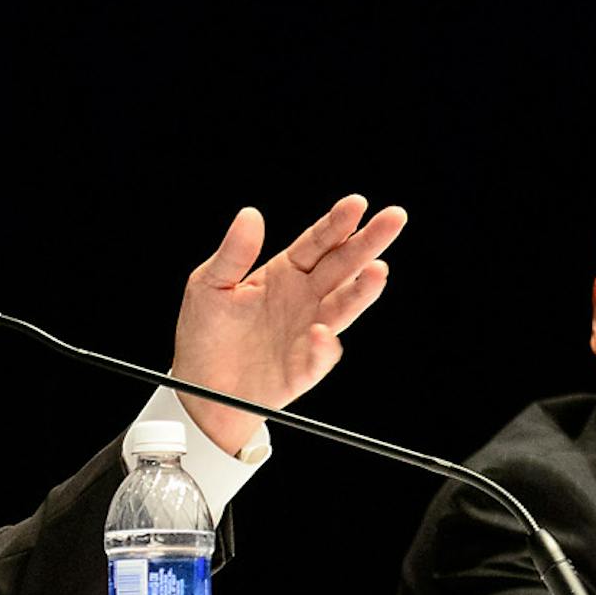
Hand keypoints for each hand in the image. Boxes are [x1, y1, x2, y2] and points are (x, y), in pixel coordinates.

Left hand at [170, 194, 405, 453]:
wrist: (201, 390)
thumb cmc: (205, 334)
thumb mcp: (208, 285)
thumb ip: (233, 253)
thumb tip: (251, 215)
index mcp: (284, 273)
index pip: (318, 242)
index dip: (337, 223)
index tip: (357, 204)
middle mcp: (304, 298)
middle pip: (343, 265)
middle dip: (369, 242)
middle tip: (394, 219)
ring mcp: (309, 331)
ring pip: (343, 306)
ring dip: (362, 290)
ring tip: (378, 272)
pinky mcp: (305, 367)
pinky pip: (320, 356)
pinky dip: (324, 346)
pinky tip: (321, 333)